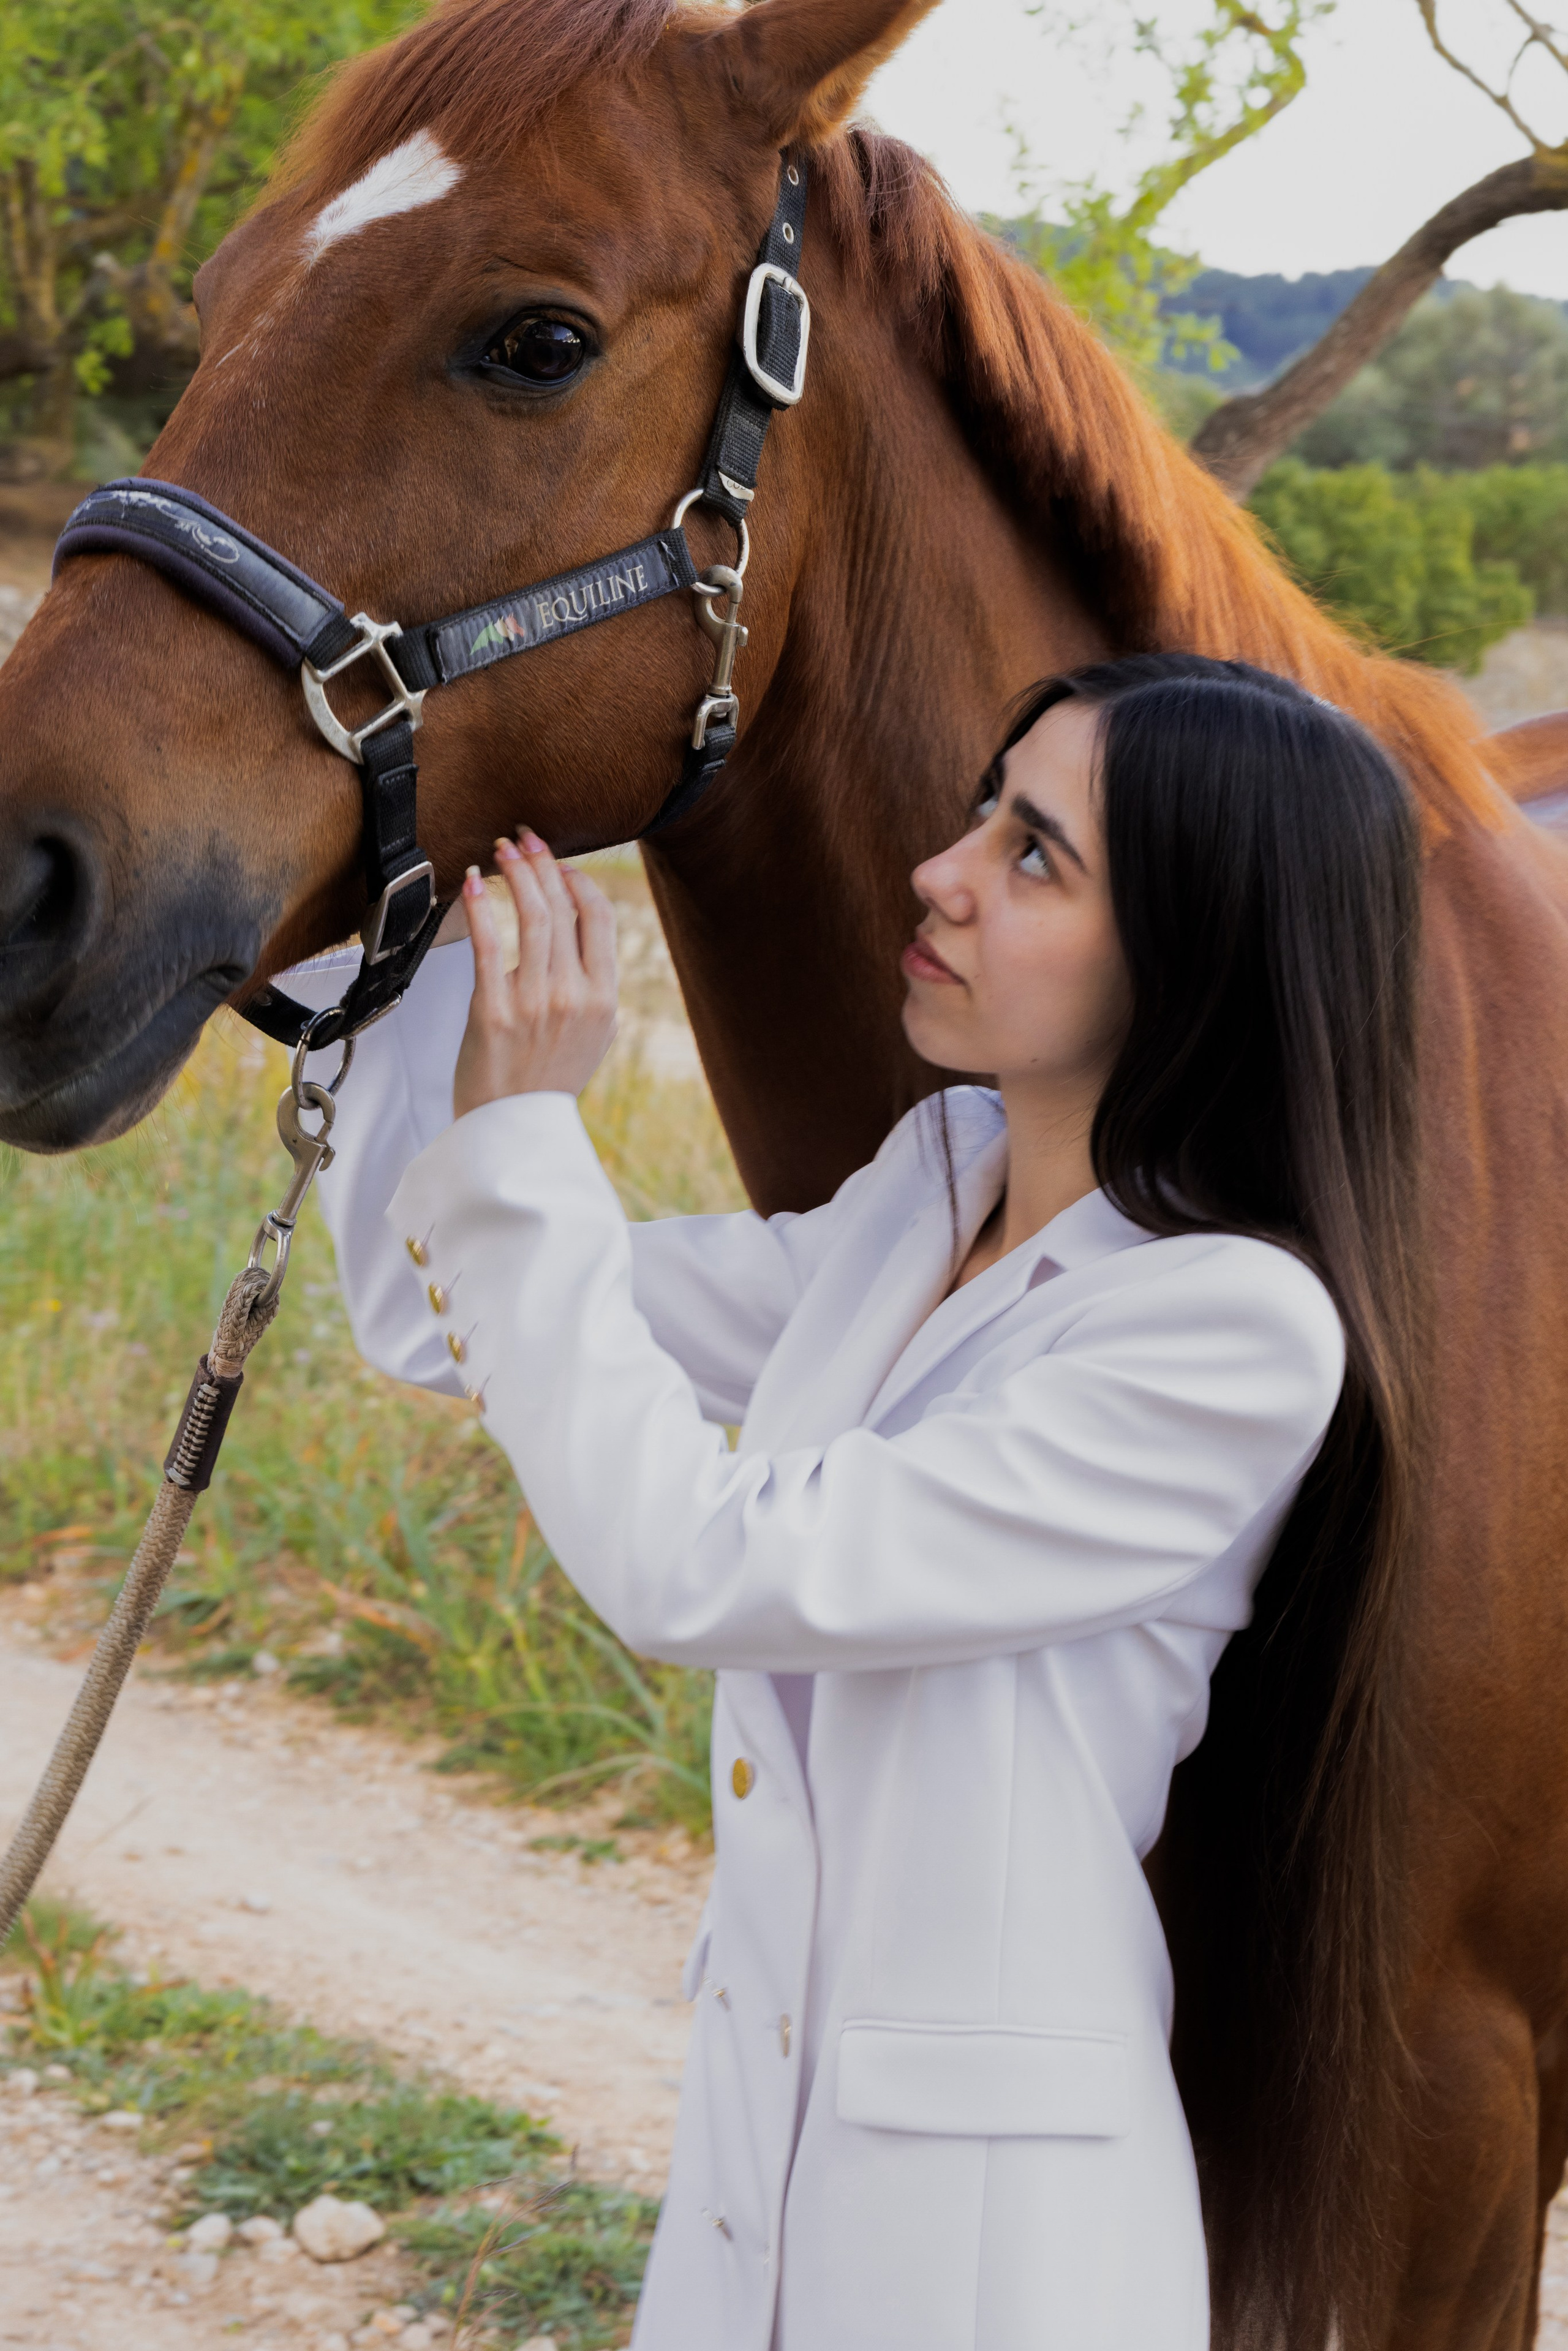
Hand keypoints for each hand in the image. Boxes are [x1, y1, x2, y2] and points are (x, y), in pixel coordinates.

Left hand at [453, 828, 617, 1117]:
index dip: (578, 882)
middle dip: (542, 863)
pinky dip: (480, 907)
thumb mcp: (591, 1034)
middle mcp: (575, 996)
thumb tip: (583, 933)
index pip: (599, 918)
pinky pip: (488, 944)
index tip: (558, 864)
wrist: (513, 1130)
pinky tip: (472, 883)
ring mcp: (536, 1003)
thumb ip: (592, 985)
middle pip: (563, 909)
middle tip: (523, 837)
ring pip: (532, 918)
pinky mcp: (495, 1011)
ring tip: (501, 849)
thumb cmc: (545, 1080)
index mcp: (604, 998)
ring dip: (515, 873)